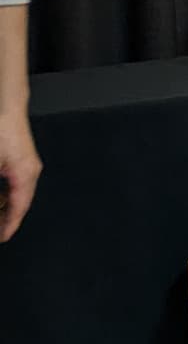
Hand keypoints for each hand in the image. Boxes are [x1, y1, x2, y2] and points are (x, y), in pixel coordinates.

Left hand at [0, 107, 39, 241]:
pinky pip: (14, 183)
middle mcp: (30, 171)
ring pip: (17, 193)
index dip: (10, 226)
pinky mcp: (20, 157)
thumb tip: (0, 203)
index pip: (19, 209)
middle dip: (7, 218)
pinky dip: (5, 193)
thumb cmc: (1, 130)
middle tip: (0, 230)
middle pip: (20, 203)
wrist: (5, 106)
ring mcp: (27, 164)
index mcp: (26, 175)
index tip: (3, 237)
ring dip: (5, 205)